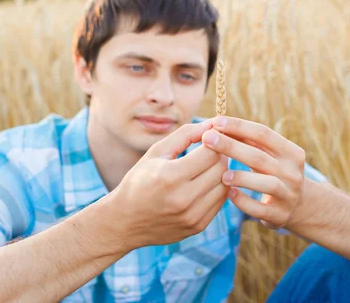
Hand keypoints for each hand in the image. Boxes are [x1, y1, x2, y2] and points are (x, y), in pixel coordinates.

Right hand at [107, 121, 228, 249]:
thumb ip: (186, 134)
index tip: (210, 137)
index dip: (214, 141)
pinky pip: (220, 202)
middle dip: (220, 155)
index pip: (210, 153)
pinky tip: (207, 182)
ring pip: (225, 186)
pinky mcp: (197, 226)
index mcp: (170, 176)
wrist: (124, 221)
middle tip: (212, 149)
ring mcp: (192, 216)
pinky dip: (218, 189)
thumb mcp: (157, 152)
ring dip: (222, 172)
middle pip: (220, 169)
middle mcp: (183, 199)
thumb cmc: (139, 181)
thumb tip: (213, 124)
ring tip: (209, 165)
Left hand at [201, 116, 305, 229]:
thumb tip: (218, 124)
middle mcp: (293, 173)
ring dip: (242, 177)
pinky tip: (229, 194)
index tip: (216, 121)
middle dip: (231, 146)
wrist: (300, 206)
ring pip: (267, 184)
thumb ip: (248, 141)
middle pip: (260, 157)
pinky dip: (244, 201)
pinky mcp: (280, 215)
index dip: (239, 126)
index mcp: (292, 152)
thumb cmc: (274, 172)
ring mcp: (289, 195)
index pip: (263, 134)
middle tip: (207, 139)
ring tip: (222, 175)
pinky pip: (260, 209)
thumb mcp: (268, 155)